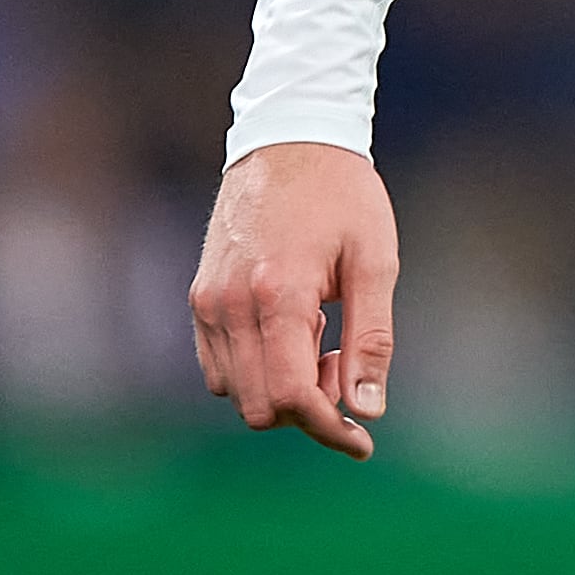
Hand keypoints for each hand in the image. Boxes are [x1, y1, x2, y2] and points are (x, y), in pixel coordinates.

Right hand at [189, 140, 399, 458]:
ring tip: (321, 337)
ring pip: (233, 392)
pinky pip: (217, 365)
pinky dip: (254, 370)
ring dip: (280, 389)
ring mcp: (208, 301)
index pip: (292, 397)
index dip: (329, 428)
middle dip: (308, 408)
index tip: (362, 437)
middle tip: (345, 362)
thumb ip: (372, 339)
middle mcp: (231, 304)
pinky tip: (291, 331)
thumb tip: (366, 410)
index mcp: (279, 295)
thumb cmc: (343, 195)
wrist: (290, 137)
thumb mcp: (375, 262)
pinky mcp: (199, 296)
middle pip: (260, 405)